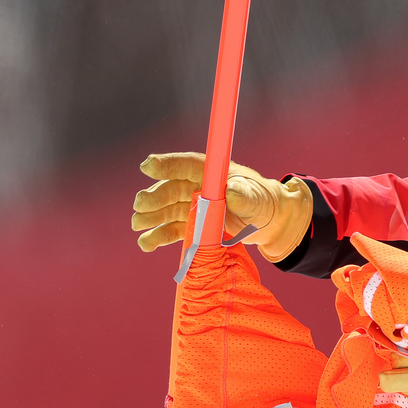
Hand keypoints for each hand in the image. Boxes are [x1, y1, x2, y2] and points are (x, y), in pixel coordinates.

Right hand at [131, 152, 312, 260]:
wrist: (270, 222)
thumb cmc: (263, 201)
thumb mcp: (257, 198)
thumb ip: (245, 196)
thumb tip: (233, 191)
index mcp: (212, 173)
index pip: (186, 164)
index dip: (166, 165)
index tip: (147, 167)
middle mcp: (199, 187)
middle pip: (171, 189)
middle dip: (154, 197)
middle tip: (141, 206)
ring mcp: (194, 206)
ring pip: (167, 210)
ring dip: (151, 217)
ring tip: (138, 225)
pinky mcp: (194, 226)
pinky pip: (173, 230)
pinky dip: (158, 237)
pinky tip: (146, 243)